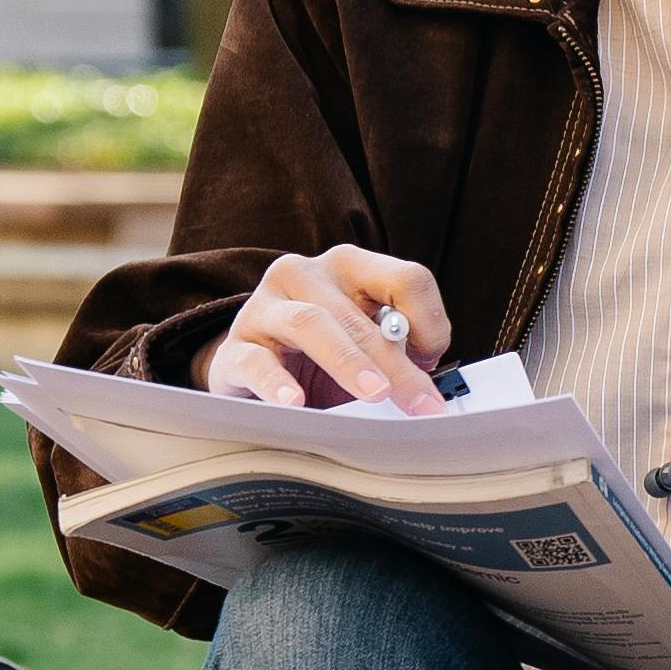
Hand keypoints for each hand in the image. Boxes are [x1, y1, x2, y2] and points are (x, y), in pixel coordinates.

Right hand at [206, 243, 447, 409]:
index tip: (434, 361)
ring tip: (374, 394)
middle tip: (421, 402)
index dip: (429, 321)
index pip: (406, 279)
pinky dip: (277, 383)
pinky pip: (256, 362)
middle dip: (397, 364)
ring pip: (311, 324)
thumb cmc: (318, 354)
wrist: (250, 365)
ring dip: (348, 362)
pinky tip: (295, 402)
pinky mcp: (235, 346)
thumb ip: (398, 349)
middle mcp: (305, 274)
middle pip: (360, 315)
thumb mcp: (364, 343)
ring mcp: (264, 307)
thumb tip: (433, 383)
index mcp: (350, 267)